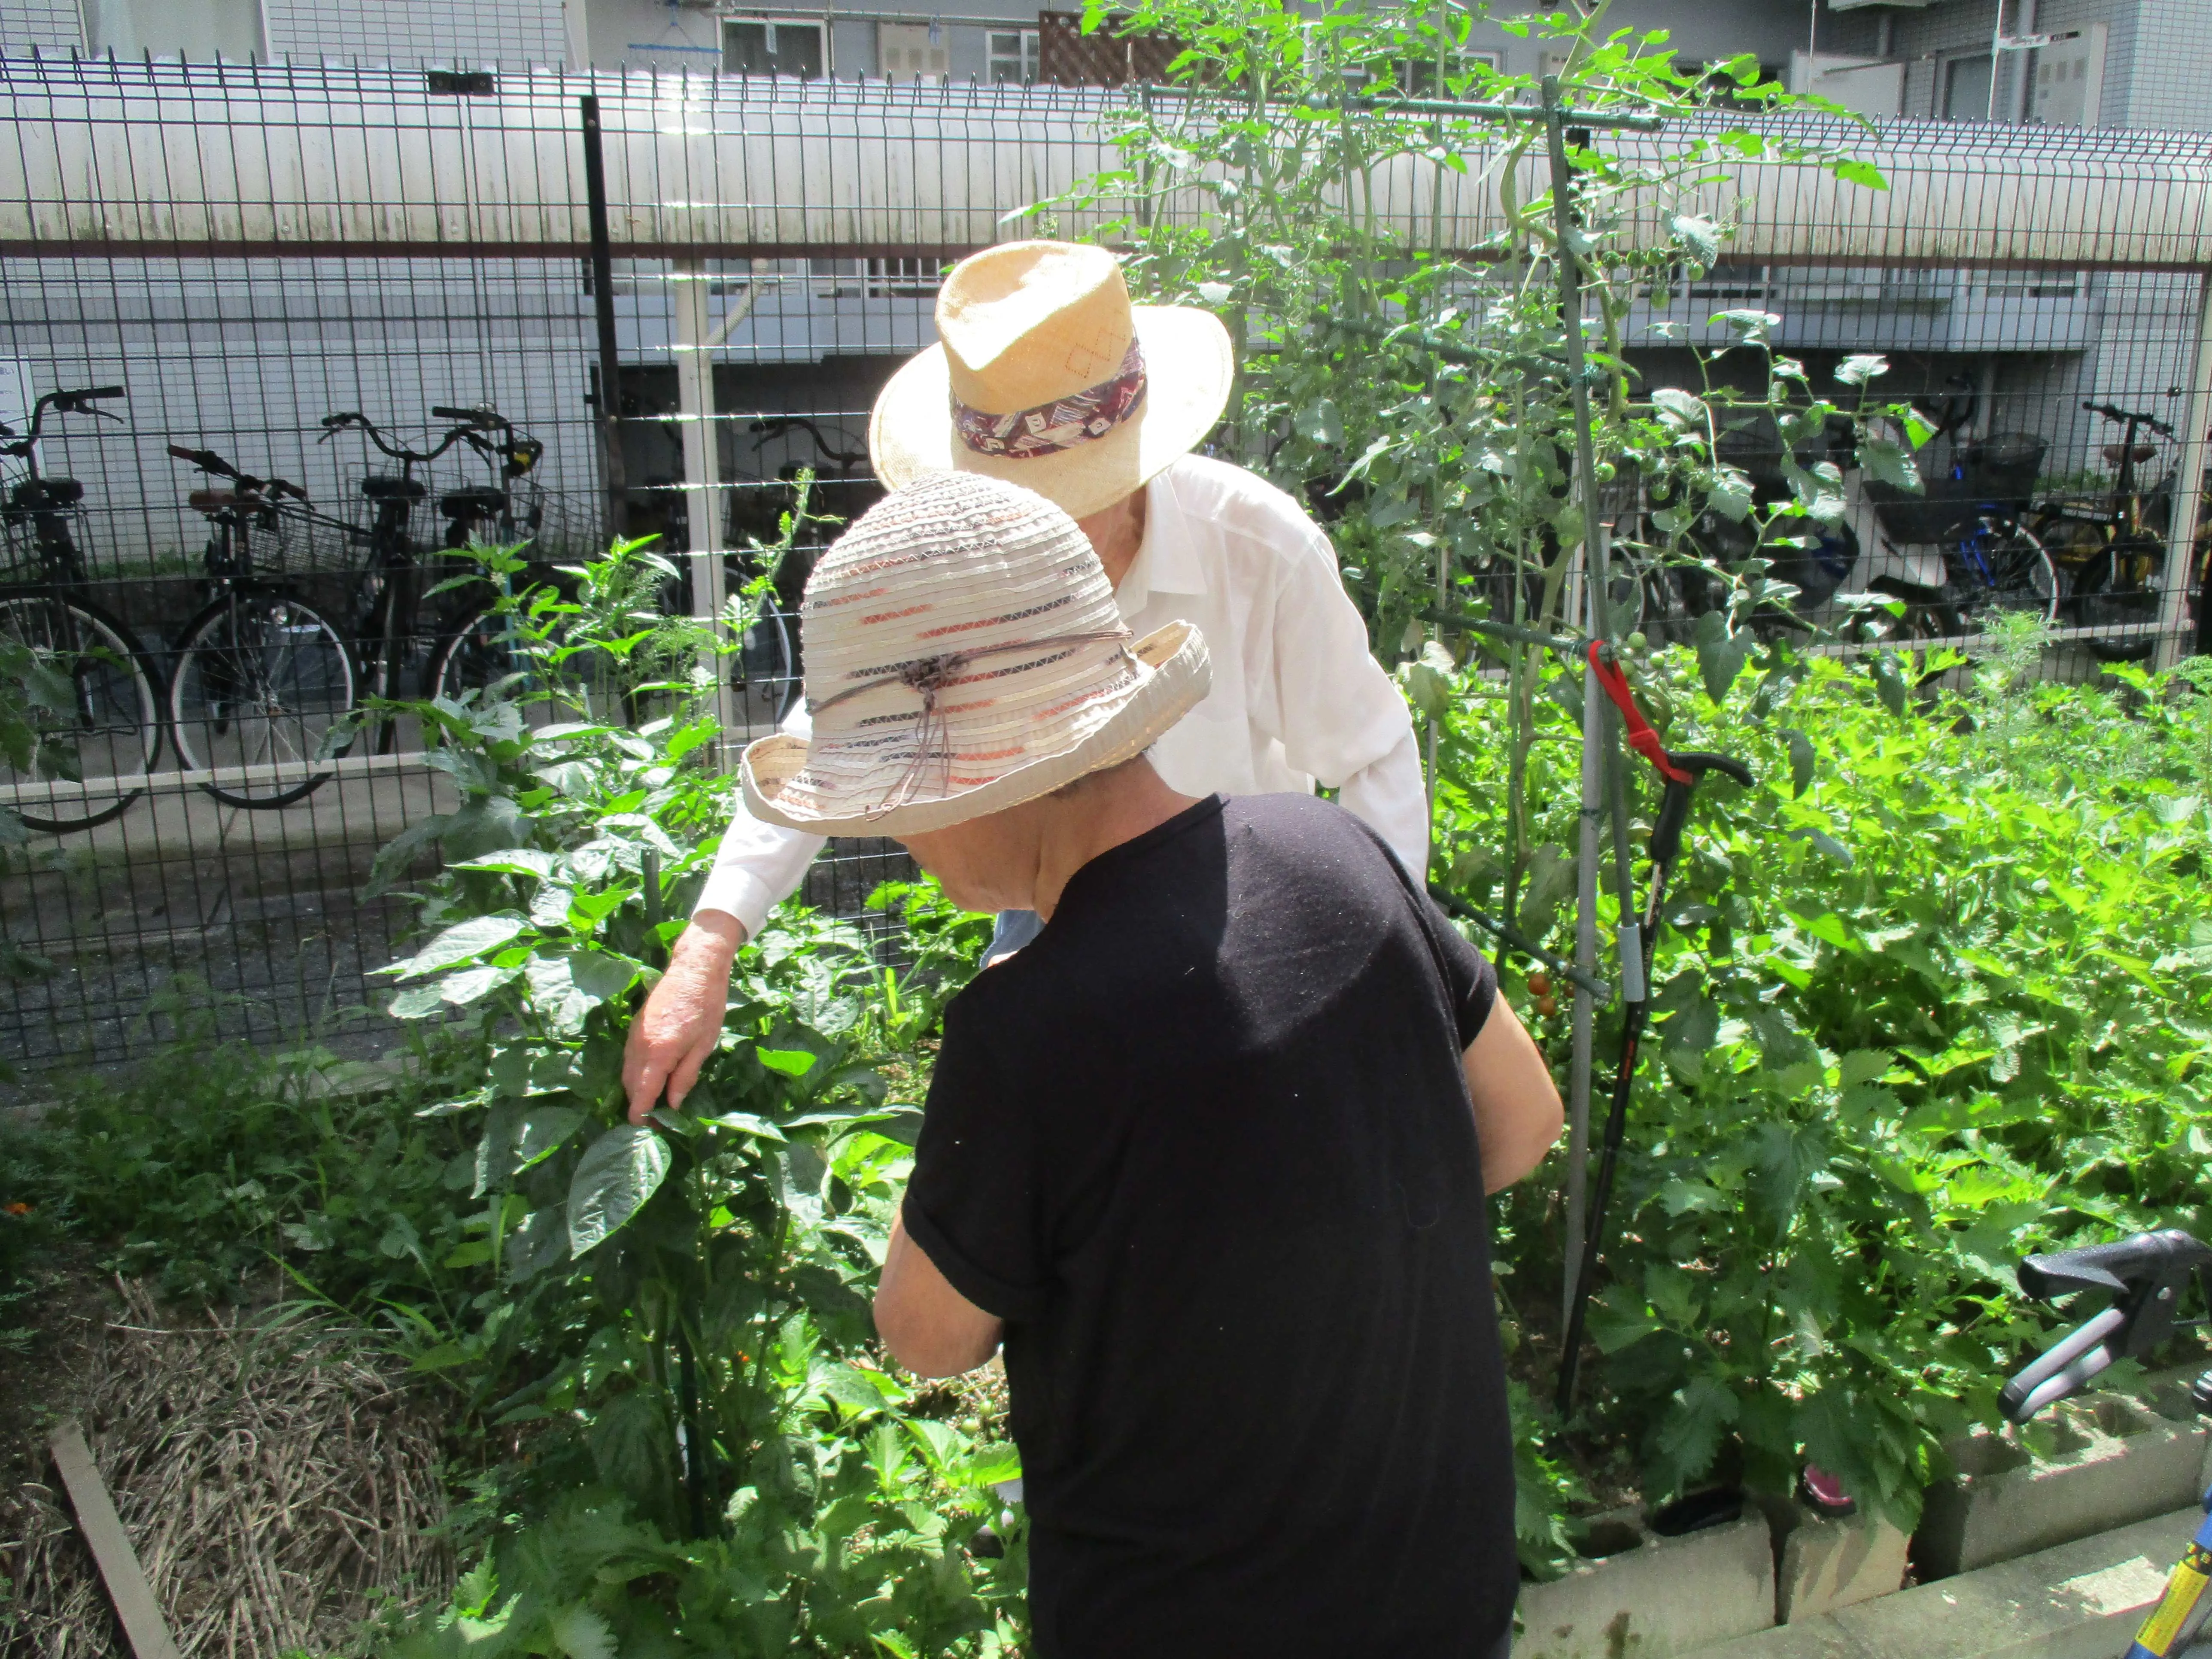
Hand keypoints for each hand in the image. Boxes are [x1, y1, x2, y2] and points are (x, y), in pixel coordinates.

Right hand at [623, 911, 745, 1123]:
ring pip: (627, 1073)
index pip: (640, 1095)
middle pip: (630, 1087)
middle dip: (639, 1106)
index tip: (648, 1130)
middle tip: (658, 1120)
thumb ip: (685, 1078)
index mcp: (658, 1054)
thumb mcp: (703, 1046)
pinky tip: (653, 1076)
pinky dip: (637, 1072)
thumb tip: (671, 1105)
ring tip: (656, 1102)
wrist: (694, 968)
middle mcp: (638, 1047)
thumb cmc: (706, 1006)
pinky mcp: (635, 1027)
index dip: (641, 1117)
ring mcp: (633, 1036)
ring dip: (637, 1089)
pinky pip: (629, 1058)